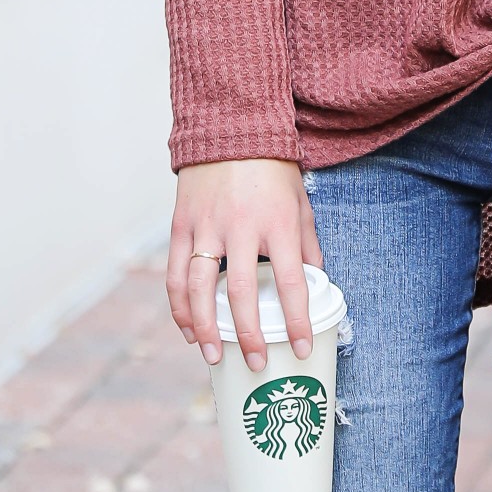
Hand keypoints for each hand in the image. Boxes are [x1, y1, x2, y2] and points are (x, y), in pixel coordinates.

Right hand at [166, 158, 320, 372]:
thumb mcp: (301, 204)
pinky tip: (189, 328)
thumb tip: (315, 284)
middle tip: (257, 363)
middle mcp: (240, 227)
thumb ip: (307, 246)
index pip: (291, 282)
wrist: (231, 128)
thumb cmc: (273, 171)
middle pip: (240, 292)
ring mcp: (206, 227)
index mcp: (277, 224)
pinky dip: (180, 306)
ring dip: (206, 327)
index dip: (298, 320)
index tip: (303, 347)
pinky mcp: (181, 225)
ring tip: (215, 355)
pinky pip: (176, 273)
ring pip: (199, 288)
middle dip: (249, 335)